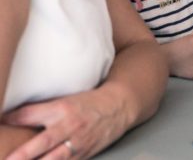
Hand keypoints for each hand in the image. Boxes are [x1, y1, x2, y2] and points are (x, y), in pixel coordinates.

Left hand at [2, 88, 132, 159]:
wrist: (119, 107)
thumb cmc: (87, 103)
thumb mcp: (64, 101)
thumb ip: (39, 111)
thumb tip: (8, 119)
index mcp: (62, 108)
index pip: (31, 114)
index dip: (12, 119)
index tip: (0, 121)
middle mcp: (70, 125)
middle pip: (42, 141)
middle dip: (23, 153)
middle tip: (9, 159)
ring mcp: (78, 142)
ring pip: (54, 159)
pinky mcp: (84, 155)